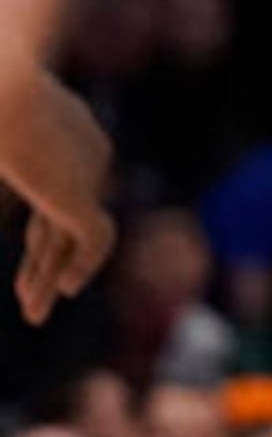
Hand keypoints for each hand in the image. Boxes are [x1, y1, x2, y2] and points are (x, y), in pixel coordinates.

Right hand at [7, 69, 110, 322]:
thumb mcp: (0, 145)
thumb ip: (8, 159)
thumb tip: (6, 178)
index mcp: (61, 124)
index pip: (60, 191)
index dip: (44, 237)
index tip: (32, 272)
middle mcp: (82, 146)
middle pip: (66, 217)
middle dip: (48, 263)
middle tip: (33, 305)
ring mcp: (86, 169)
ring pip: (77, 233)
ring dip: (55, 275)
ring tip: (36, 312)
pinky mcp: (81, 191)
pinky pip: (96, 237)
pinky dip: (83, 264)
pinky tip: (65, 290)